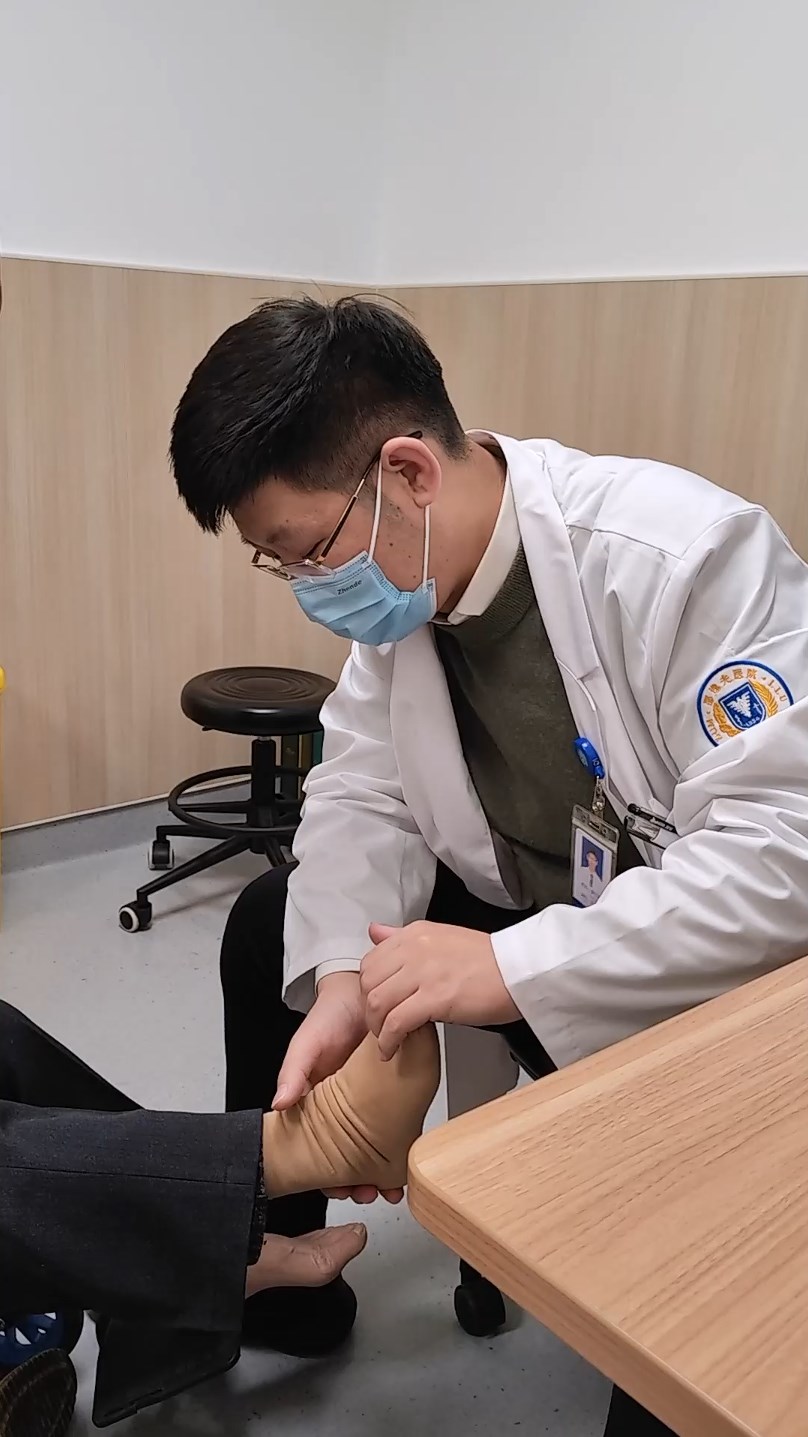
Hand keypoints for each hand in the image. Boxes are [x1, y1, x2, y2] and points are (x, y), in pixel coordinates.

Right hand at [273, 973, 402, 1206]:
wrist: (363, 990)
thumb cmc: (328, 1017)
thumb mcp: (305, 1044)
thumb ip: (293, 1073)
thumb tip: (279, 1104)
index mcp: (319, 1103)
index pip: (318, 1149)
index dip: (326, 1174)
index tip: (337, 1190)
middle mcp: (343, 1107)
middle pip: (349, 1154)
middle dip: (358, 1179)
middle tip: (370, 1194)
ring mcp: (370, 1101)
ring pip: (375, 1145)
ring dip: (382, 1167)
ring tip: (392, 1186)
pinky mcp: (395, 1089)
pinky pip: (399, 1121)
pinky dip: (402, 1141)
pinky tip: (408, 1156)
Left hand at [360, 920, 519, 1058]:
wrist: (521, 971)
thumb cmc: (489, 960)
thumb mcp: (440, 937)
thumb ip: (403, 937)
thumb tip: (375, 931)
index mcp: (415, 934)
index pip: (371, 961)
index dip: (368, 988)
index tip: (376, 1005)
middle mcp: (415, 949)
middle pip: (368, 982)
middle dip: (368, 1010)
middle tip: (378, 1026)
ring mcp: (424, 973)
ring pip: (378, 1002)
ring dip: (376, 1028)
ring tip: (386, 1041)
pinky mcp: (435, 998)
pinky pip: (396, 1022)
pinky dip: (388, 1040)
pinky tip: (392, 1050)